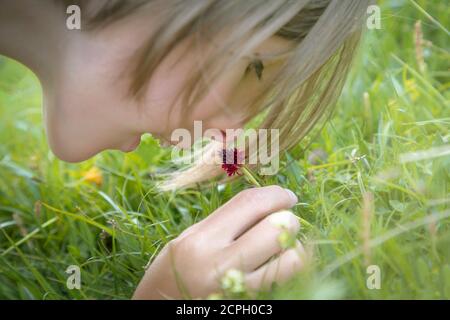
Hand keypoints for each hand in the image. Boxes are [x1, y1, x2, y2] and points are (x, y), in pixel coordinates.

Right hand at [132, 185, 304, 298]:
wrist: (156, 311)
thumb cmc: (172, 272)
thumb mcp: (188, 240)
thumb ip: (224, 223)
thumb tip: (266, 204)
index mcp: (201, 240)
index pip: (250, 204)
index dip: (275, 194)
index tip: (286, 196)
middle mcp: (219, 264)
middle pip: (277, 227)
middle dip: (289, 220)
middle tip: (284, 222)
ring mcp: (237, 290)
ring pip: (293, 259)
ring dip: (294, 249)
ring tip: (281, 249)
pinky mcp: (250, 304)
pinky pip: (285, 282)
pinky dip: (288, 270)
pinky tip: (277, 266)